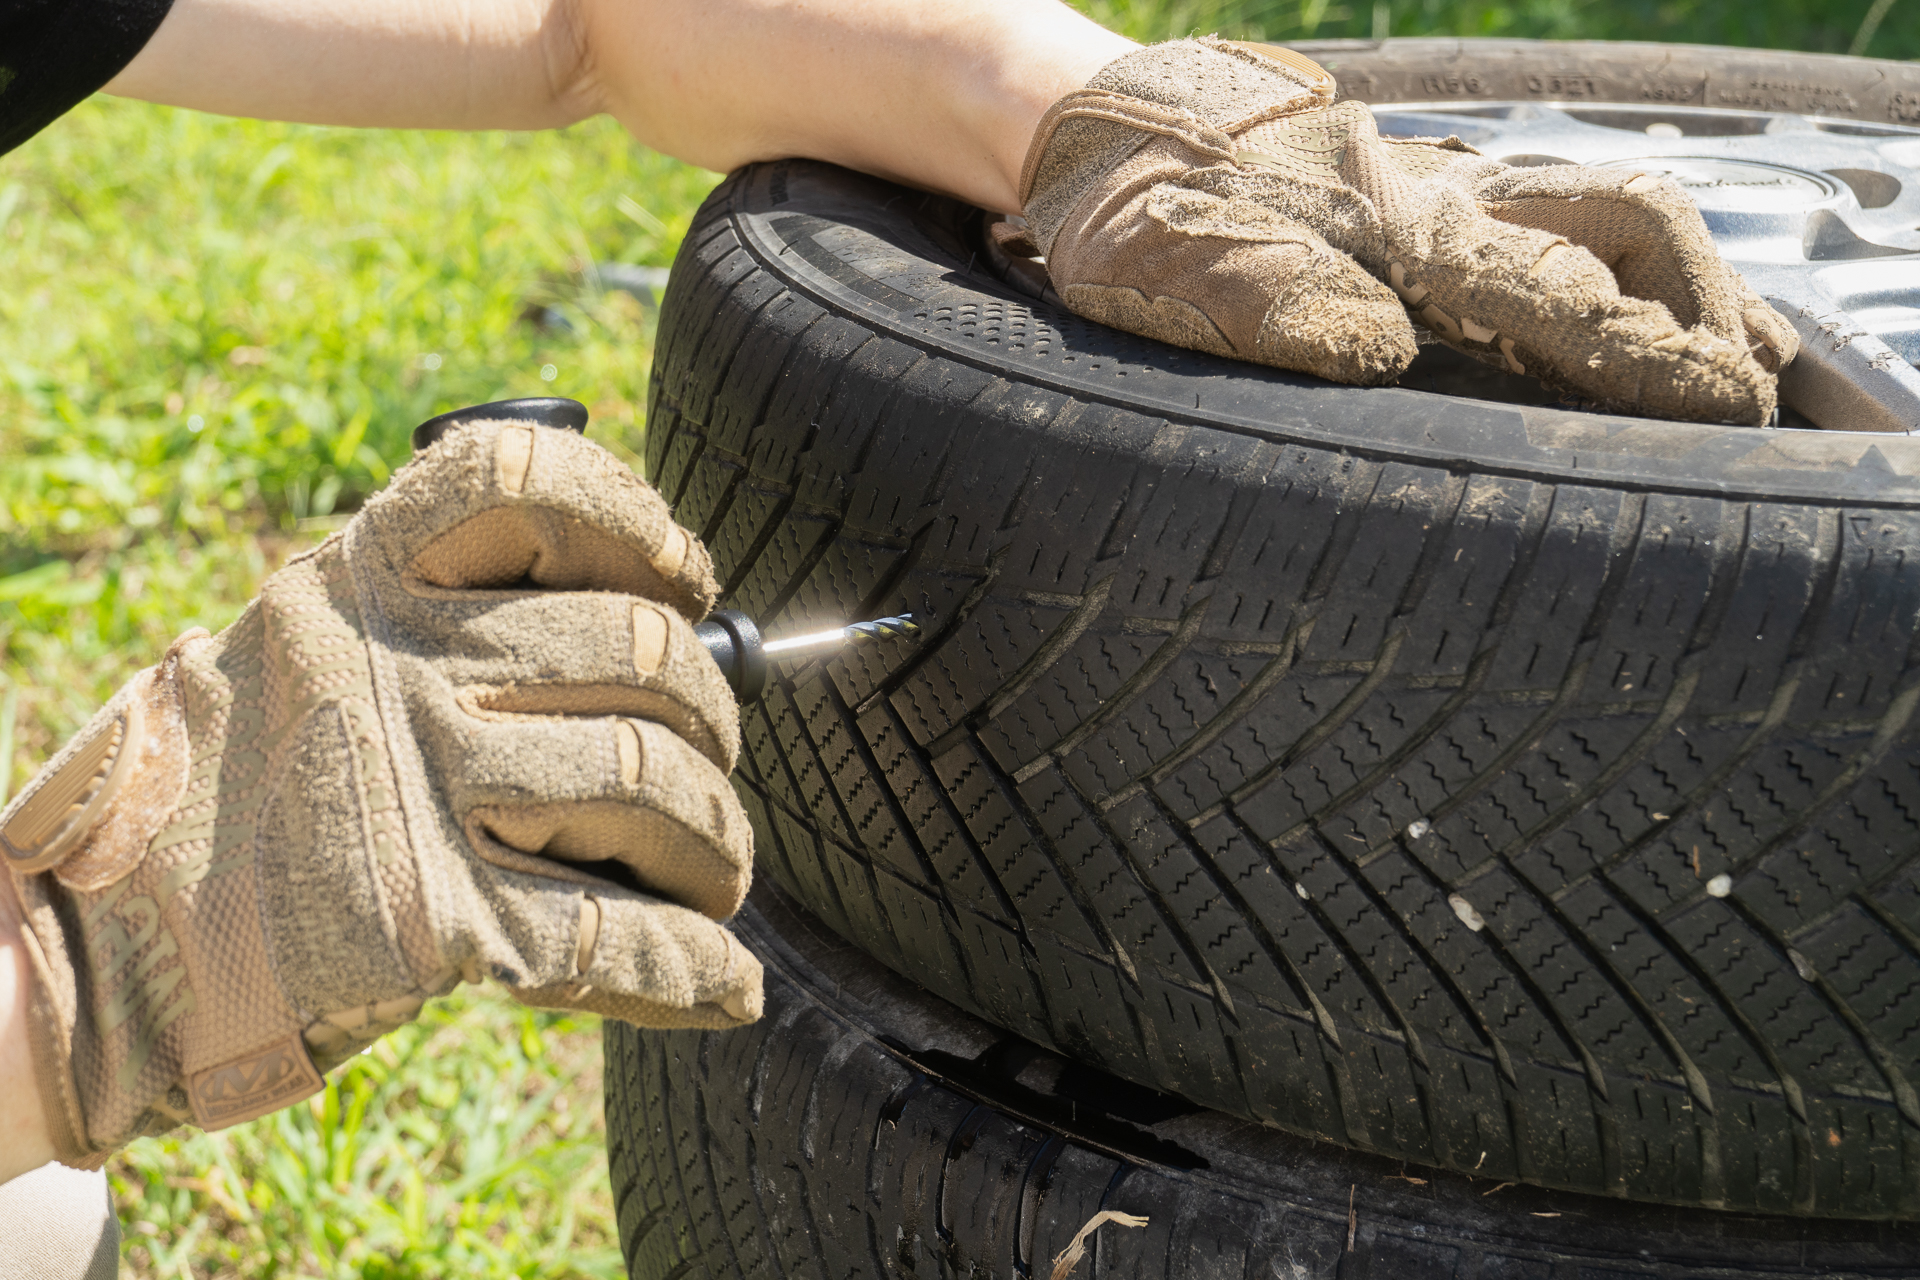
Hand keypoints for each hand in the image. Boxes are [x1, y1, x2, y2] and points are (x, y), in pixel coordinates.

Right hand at [1, 415, 758, 1164]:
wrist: (95, 947)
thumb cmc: (227, 797)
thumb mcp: (302, 651)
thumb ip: (430, 618)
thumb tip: (639, 628)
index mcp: (362, 581)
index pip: (526, 482)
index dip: (636, 519)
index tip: (683, 575)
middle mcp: (395, 664)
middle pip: (635, 651)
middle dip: (712, 715)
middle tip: (713, 762)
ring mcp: (414, 787)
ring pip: (646, 782)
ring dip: (716, 838)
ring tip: (717, 870)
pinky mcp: (426, 920)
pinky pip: (611, 932)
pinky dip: (690, 964)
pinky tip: (726, 986)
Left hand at [1020, 39, 1797, 423]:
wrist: (1102, 132)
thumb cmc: (1133, 214)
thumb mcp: (1178, 270)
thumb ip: (1273, 306)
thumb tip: (1382, 352)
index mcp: (1392, 230)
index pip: (1555, 292)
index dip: (1644, 355)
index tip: (1721, 406)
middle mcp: (1441, 202)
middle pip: (1623, 233)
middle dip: (1701, 313)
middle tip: (1752, 397)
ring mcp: (1441, 190)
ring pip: (1606, 216)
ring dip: (1684, 283)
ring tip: (1737, 356)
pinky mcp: (1425, 197)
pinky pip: (1560, 219)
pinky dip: (1627, 267)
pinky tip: (1644, 307)